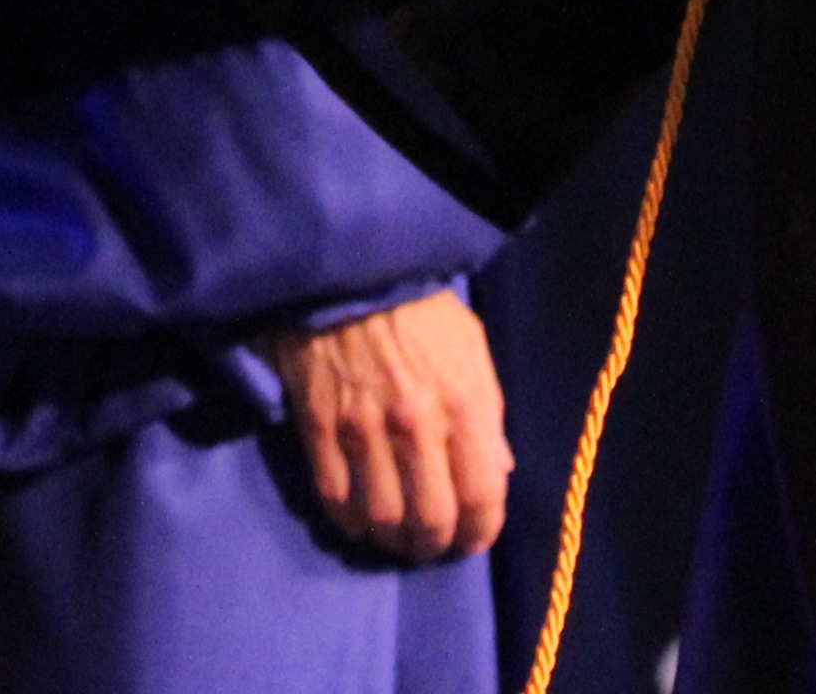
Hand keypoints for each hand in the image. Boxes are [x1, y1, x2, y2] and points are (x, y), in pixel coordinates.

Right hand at [267, 288, 508, 560]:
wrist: (349, 270)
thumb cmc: (420, 307)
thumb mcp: (472, 348)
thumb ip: (487, 414)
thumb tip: (497, 472)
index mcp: (464, 403)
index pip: (481, 496)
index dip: (480, 533)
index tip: (473, 539)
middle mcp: (416, 425)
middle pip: (429, 521)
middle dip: (434, 545)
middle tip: (431, 545)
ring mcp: (363, 428)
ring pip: (382, 518)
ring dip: (392, 539)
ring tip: (395, 536)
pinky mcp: (318, 426)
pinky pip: (334, 497)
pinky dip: (349, 520)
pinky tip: (358, 519)